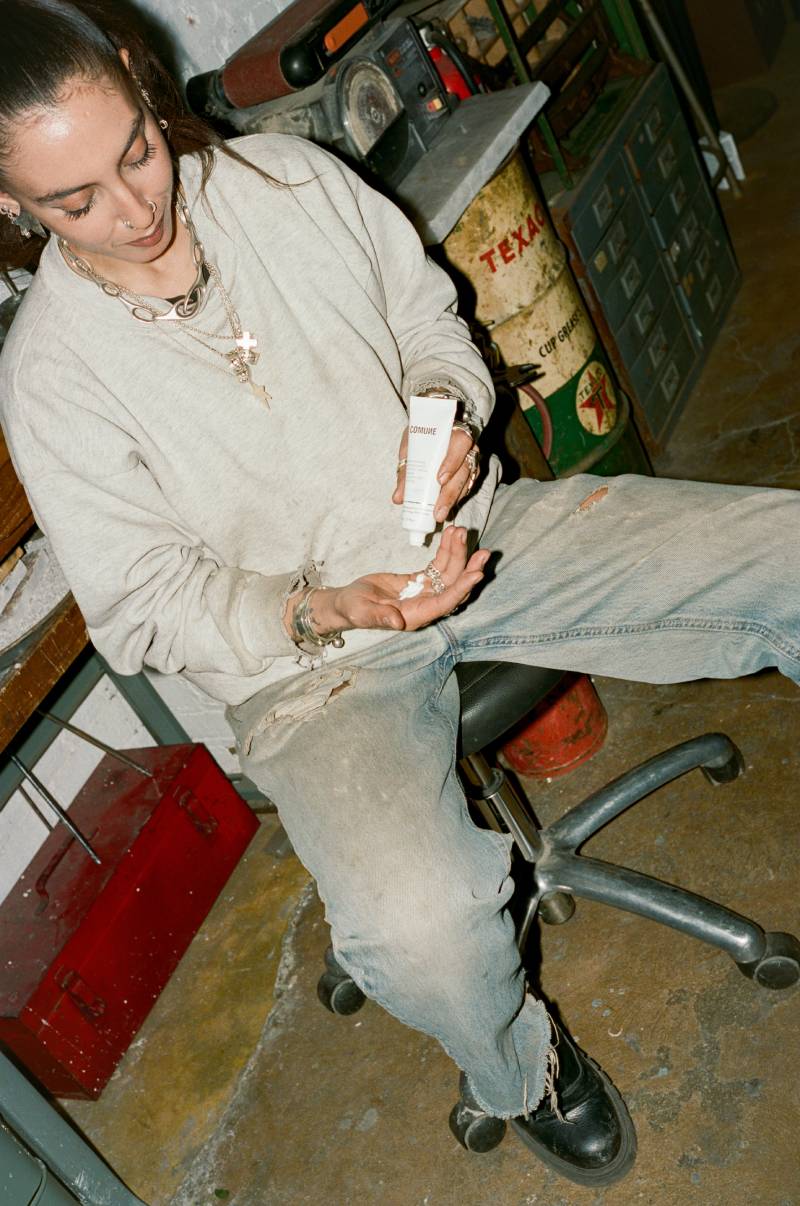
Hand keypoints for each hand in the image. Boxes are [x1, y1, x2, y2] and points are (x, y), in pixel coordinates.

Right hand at [308, 525, 490, 634]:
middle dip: (468, 568)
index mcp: (416, 615)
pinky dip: (446, 550)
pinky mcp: (421, 580)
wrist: (347, 603)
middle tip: (482, 551)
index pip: (445, 602)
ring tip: (462, 532)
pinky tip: (451, 535)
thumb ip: (380, 616)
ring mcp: (426, 592)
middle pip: (454, 586)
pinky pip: (439, 565)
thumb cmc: (353, 610)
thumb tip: (397, 621)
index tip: (477, 573)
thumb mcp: (362, 612)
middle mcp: (427, 605)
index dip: (461, 588)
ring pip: (449, 573)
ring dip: (458, 554)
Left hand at [392, 427, 479, 522]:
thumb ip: (406, 470)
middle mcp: (468, 446)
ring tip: (440, 515)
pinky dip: (455, 499)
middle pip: (464, 470)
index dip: (452, 461)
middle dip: (450, 493)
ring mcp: (472, 460)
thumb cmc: (422, 436)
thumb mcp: (411, 446)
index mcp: (455, 431)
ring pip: (467, 482)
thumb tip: (399, 498)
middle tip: (438, 511)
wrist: (433, 427)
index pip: (461, 443)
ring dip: (452, 500)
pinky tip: (446, 509)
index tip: (439, 479)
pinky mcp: (471, 473)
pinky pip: (466, 487)